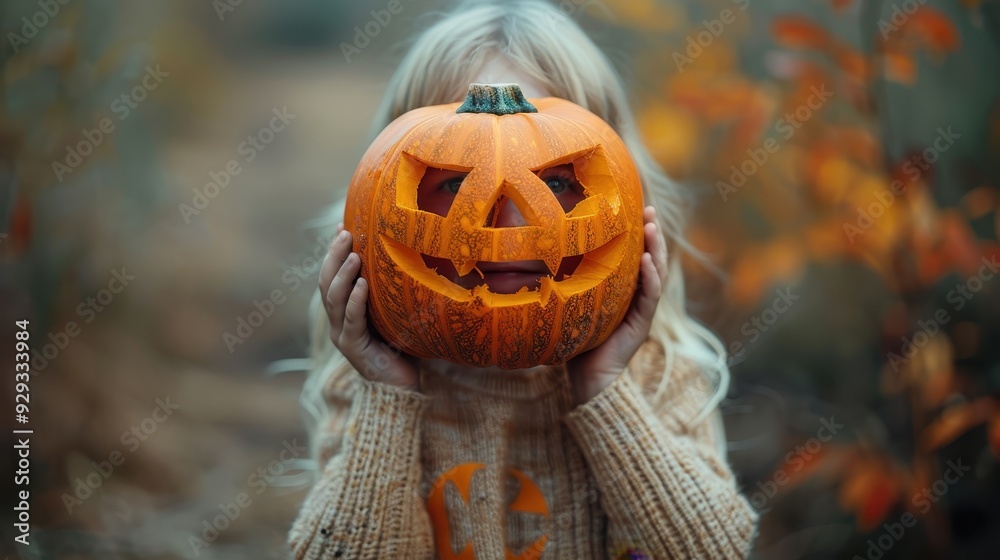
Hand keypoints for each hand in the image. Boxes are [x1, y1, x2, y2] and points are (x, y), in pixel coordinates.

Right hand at [319, 225, 419, 389]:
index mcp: (344, 311)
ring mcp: (343, 336)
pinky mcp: (354, 350)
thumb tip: (408, 255)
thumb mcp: (395, 312)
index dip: (334, 252)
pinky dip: (356, 301)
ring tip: (352, 255)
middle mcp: (338, 322)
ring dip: (342, 275)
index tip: (342, 225)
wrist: (406, 386)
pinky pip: (351, 321)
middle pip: (327, 284)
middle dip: (333, 257)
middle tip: (345, 233)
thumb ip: (391, 290)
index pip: (332, 276)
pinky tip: (362, 285)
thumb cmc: (404, 347)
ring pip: (334, 300)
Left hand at [567, 206, 667, 404]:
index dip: (637, 234)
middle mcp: (635, 298)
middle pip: (650, 259)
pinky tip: (647, 260)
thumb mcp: (570, 305)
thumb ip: (564, 283)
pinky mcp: (641, 325)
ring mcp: (640, 311)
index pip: (634, 256)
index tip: (635, 208)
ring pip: (656, 274)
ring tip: (652, 227)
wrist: (586, 381)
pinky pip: (650, 297)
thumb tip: (534, 254)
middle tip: (650, 209)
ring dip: (656, 249)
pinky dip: (651, 277)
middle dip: (652, 234)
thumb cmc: (574, 344)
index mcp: (622, 291)